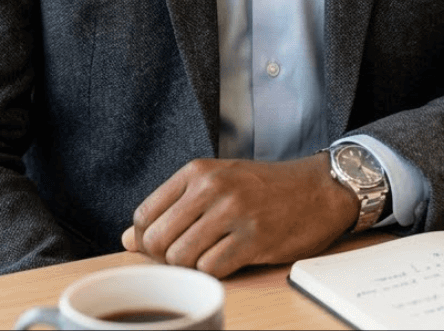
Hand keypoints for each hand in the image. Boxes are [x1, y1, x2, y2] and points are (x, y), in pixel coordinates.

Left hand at [121, 153, 358, 277]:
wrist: (315, 189)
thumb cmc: (262, 187)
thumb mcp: (216, 182)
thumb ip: (172, 206)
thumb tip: (128, 238)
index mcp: (198, 171)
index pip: (145, 213)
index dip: (147, 238)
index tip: (163, 243)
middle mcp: (212, 188)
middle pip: (158, 239)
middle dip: (165, 257)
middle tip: (187, 255)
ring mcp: (233, 213)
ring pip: (182, 258)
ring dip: (191, 267)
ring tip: (211, 254)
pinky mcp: (253, 239)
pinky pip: (211, 269)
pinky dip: (214, 272)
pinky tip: (229, 259)